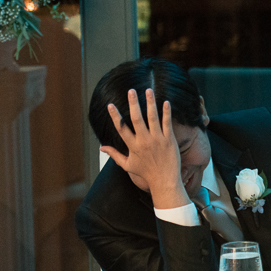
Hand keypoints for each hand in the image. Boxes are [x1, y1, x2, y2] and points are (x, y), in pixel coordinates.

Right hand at [100, 89, 186, 208]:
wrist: (164, 180)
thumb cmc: (146, 173)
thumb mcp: (127, 165)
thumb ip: (114, 155)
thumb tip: (101, 147)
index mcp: (133, 146)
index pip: (121, 128)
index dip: (115, 116)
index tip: (110, 105)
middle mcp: (144, 141)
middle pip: (137, 119)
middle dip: (133, 104)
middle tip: (131, 91)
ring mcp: (157, 139)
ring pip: (152, 118)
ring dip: (150, 103)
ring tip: (148, 90)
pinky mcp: (169, 139)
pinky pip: (167, 123)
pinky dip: (166, 112)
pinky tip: (166, 102)